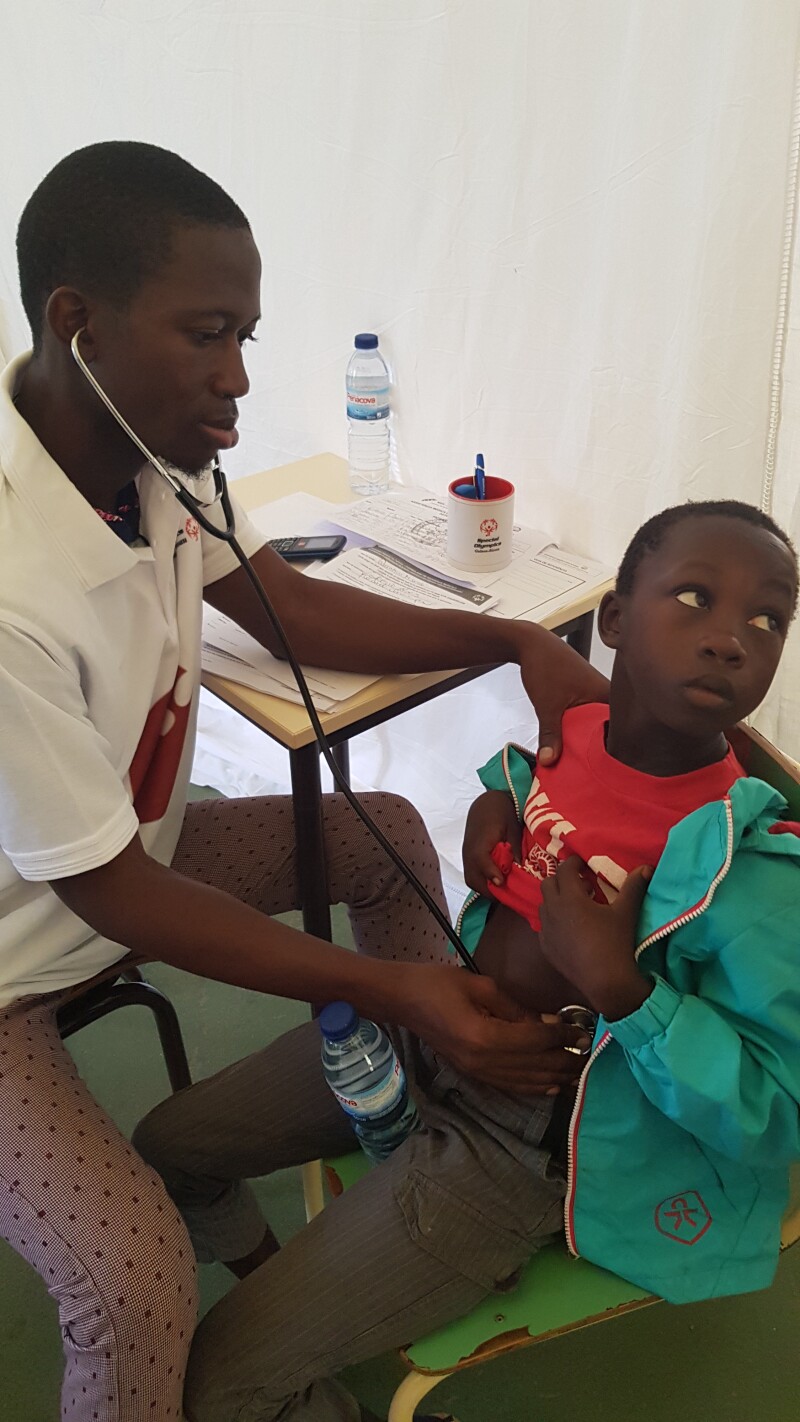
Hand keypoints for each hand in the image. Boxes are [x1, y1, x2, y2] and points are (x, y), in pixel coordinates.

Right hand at [397, 963, 590, 1093]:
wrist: (401, 1001)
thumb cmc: (437, 983)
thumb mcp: (480, 985)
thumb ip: (516, 1008)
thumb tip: (545, 1022)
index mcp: (484, 1036)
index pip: (534, 1041)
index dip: (561, 1037)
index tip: (582, 1031)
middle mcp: (482, 1061)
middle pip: (534, 1067)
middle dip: (564, 1060)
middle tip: (588, 1053)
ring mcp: (476, 1072)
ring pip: (525, 1082)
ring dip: (554, 1078)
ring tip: (578, 1072)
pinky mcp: (472, 1074)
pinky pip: (509, 1086)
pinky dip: (533, 1087)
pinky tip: (551, 1086)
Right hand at [462, 791, 521, 891]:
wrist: (486, 802)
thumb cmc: (501, 812)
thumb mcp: (513, 827)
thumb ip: (514, 847)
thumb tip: (519, 867)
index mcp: (480, 841)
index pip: (481, 861)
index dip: (491, 874)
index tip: (502, 883)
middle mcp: (469, 851)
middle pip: (473, 878)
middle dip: (488, 890)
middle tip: (507, 895)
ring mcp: (466, 855)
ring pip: (470, 879)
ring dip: (484, 888)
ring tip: (502, 892)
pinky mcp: (468, 856)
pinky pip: (471, 874)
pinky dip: (482, 882)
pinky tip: (496, 882)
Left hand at [515, 626, 608, 765]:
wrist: (530, 643)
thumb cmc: (545, 666)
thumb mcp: (547, 706)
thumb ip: (550, 735)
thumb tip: (550, 761)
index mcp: (607, 695)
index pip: (619, 728)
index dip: (613, 748)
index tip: (607, 767)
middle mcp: (606, 694)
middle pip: (606, 728)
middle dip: (597, 747)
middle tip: (592, 770)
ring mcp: (595, 693)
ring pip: (593, 723)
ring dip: (584, 738)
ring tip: (582, 761)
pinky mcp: (583, 694)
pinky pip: (584, 716)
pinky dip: (577, 728)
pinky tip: (570, 743)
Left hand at [538, 856, 651, 1019]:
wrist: (605, 982)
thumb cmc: (615, 943)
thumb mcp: (626, 912)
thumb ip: (634, 886)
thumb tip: (646, 867)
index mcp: (570, 898)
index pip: (564, 870)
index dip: (572, 863)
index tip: (582, 864)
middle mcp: (552, 911)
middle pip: (548, 884)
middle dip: (561, 879)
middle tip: (580, 884)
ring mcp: (546, 931)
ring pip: (544, 905)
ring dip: (556, 900)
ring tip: (576, 906)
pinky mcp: (546, 948)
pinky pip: (545, 927)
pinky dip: (554, 921)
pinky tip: (570, 929)